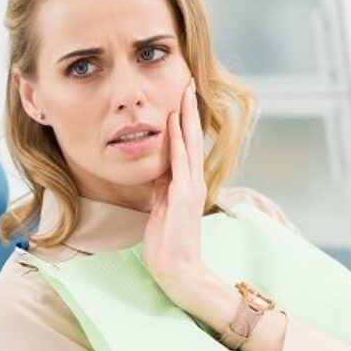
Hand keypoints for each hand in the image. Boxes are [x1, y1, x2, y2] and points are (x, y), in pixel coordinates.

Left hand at [142, 76, 210, 313]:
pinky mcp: (184, 196)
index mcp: (186, 183)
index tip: (180, 98)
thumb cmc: (168, 242)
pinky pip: (179, 164)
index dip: (183, 121)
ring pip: (188, 145)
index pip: (186, 145)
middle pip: (191, 138)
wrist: (177, 267)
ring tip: (185, 94)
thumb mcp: (161, 207)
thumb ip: (161, 187)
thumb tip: (157, 169)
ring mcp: (190, 187)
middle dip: (188, 110)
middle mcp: (192, 181)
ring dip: (185, 118)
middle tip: (188, 84)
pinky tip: (174, 124)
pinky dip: (177, 143)